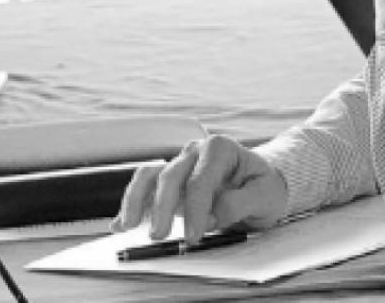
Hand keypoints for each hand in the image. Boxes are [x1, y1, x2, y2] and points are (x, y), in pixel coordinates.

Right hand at [112, 136, 287, 243]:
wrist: (259, 185)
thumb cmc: (263, 188)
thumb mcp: (264, 195)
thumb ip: (240, 202)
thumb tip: (213, 215)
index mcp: (221, 148)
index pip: (201, 180)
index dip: (194, 210)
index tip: (193, 236)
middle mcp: (196, 151)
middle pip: (171, 176)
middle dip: (162, 208)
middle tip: (159, 236)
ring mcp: (180, 164)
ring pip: (149, 176)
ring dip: (136, 200)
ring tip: (128, 226)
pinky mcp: (169, 181)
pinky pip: (144, 187)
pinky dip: (131, 204)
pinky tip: (119, 224)